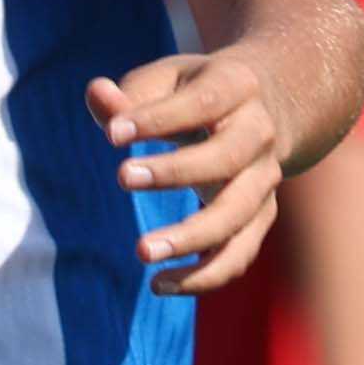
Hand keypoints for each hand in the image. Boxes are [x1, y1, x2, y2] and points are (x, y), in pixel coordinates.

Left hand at [92, 49, 292, 293]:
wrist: (265, 107)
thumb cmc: (196, 92)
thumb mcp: (166, 79)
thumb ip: (131, 95)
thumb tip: (98, 96)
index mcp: (237, 86)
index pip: (202, 103)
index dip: (158, 119)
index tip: (110, 134)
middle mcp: (259, 134)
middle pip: (226, 158)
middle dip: (175, 172)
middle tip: (121, 177)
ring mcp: (265, 180)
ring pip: (237, 216)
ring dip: (192, 238)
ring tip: (142, 251)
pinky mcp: (260, 217)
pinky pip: (239, 254)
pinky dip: (204, 276)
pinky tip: (159, 284)